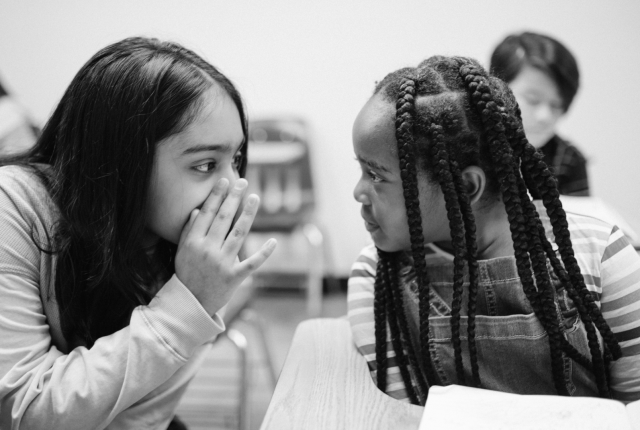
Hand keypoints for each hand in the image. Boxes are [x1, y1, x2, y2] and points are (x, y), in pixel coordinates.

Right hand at [174, 178, 275, 315]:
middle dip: (233, 198)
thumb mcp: (182, 251)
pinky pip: (252, 263)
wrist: (191, 304)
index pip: (207, 214)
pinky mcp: (234, 277)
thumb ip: (188, 231)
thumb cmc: (187, 274)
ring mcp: (222, 264)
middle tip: (242, 182)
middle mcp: (207, 250)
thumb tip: (198, 210)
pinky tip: (273, 241)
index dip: (216, 196)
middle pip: (223, 219)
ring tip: (255, 197)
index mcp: (193, 242)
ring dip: (248, 214)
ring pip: (238, 234)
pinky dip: (264, 253)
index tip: (224, 181)